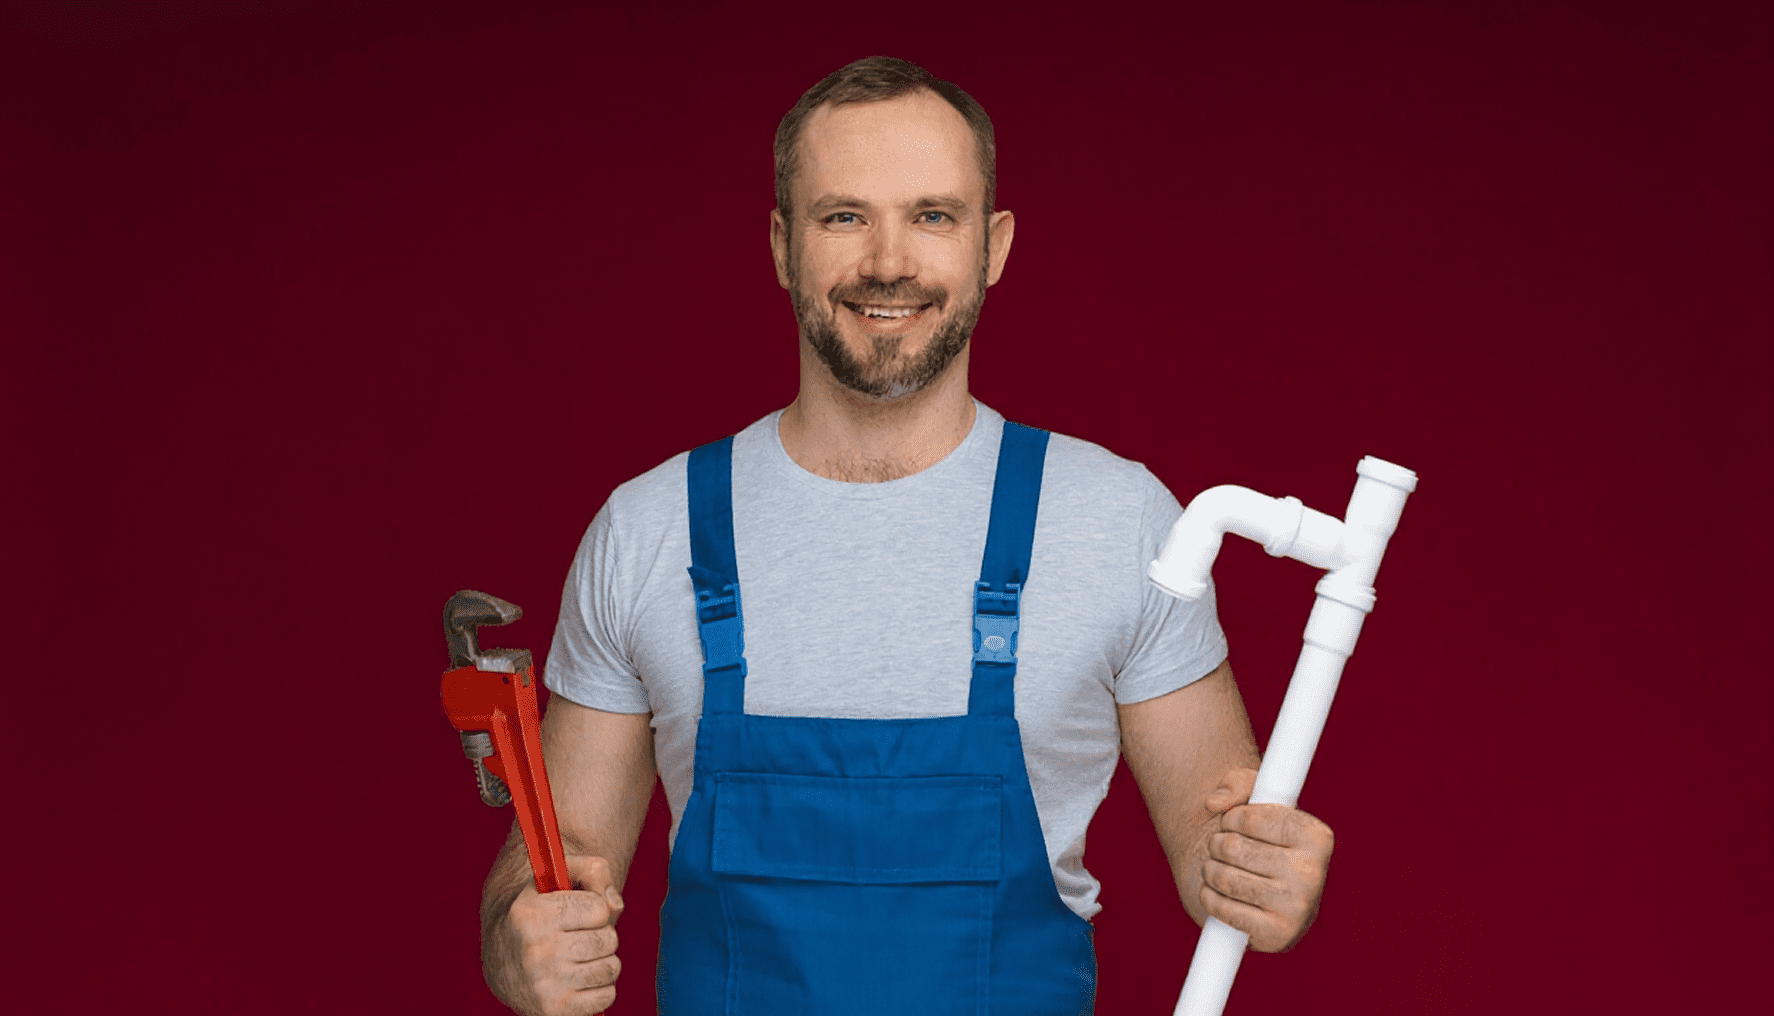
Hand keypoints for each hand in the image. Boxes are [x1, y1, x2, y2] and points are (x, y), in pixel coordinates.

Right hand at [486, 854, 626, 1015]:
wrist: (502, 960)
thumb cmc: (540, 912)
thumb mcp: (557, 878)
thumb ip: (593, 871)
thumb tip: (613, 905)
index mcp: (532, 915)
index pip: (600, 909)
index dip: (595, 909)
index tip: (578, 912)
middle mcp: (535, 951)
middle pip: (608, 940)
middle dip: (602, 935)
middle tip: (581, 935)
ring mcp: (544, 985)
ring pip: (611, 969)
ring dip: (604, 961)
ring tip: (581, 957)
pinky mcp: (554, 1010)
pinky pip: (606, 997)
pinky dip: (601, 988)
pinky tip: (580, 979)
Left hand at [1200, 767, 1332, 952]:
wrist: (1257, 888)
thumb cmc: (1256, 837)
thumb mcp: (1253, 797)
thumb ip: (1236, 782)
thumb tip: (1214, 803)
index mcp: (1317, 837)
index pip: (1250, 818)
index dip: (1230, 818)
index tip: (1232, 822)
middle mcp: (1314, 873)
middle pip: (1233, 848)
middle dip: (1216, 844)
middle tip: (1221, 847)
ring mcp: (1298, 908)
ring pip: (1224, 878)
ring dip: (1209, 870)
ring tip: (1216, 868)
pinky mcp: (1278, 936)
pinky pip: (1224, 909)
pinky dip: (1209, 899)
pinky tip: (1216, 893)